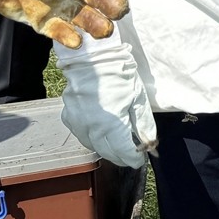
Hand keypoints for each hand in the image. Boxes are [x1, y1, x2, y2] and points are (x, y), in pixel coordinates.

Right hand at [60, 45, 156, 168]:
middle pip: (106, 152)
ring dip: (106, 148)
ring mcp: (76, 123)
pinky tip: (101, 134)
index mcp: (110, 124)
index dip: (133, 158)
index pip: (123, 151)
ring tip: (118, 146)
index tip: (141, 160)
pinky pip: (81, 135)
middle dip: (120, 156)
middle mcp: (90, 127)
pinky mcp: (68, 117)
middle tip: (132, 156)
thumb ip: (143, 124)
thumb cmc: (119, 75)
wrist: (93, 58)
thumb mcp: (138, 98)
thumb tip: (150, 142)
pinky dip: (92, 138)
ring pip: (92, 145)